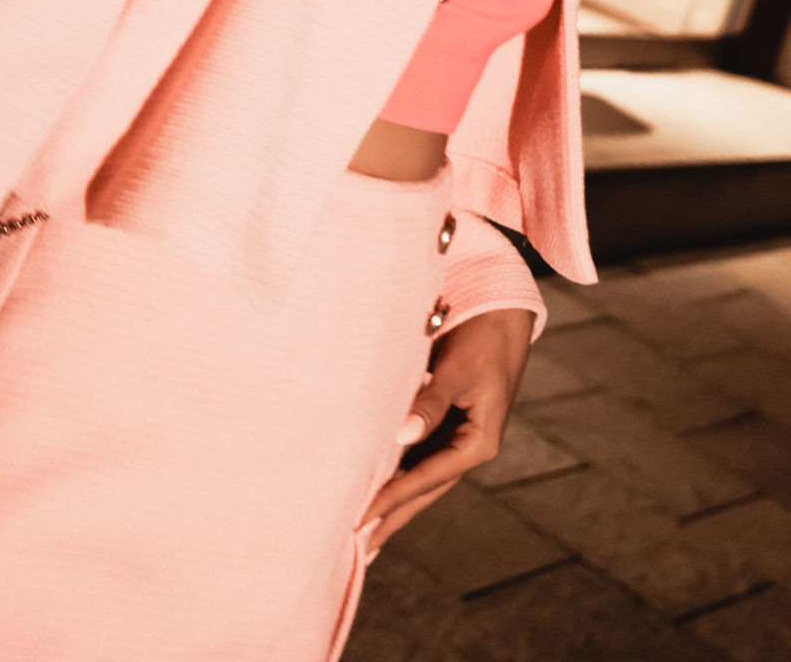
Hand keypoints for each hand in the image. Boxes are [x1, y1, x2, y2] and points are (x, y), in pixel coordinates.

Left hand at [360, 306, 534, 554]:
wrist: (502, 310)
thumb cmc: (482, 336)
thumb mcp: (457, 370)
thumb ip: (430, 403)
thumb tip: (400, 437)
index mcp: (479, 441)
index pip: (426, 479)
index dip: (391, 501)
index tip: (360, 522)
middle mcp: (469, 446)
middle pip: (425, 490)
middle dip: (392, 518)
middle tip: (358, 549)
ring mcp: (459, 436)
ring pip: (421, 477)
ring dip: (395, 502)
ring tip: (366, 532)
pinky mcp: (448, 420)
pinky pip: (420, 455)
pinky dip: (399, 472)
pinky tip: (380, 487)